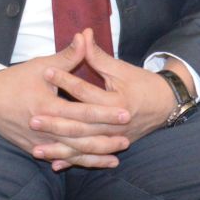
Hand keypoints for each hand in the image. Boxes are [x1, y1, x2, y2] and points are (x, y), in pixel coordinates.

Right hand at [0, 35, 131, 169]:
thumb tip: (85, 36)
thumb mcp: (42, 65)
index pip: (81, 111)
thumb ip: (67, 56)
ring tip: (118, 154)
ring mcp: (39, 141)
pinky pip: (62, 158)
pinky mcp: (36, 149)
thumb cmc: (16, 80)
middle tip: (128, 137)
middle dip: (105, 138)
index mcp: (46, 105)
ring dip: (96, 154)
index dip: (104, 113)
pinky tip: (99, 162)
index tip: (124, 113)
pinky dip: (81, 161)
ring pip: (72, 152)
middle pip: (80, 137)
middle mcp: (43, 127)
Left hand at [38, 29, 180, 161]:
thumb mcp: (121, 68)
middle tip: (33, 119)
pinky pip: (89, 157)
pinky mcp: (112, 147)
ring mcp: (114, 139)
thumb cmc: (142, 84)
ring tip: (37, 149)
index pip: (86, 92)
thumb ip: (98, 55)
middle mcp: (115, 124)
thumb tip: (82, 34)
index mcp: (117, 101)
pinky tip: (54, 165)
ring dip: (60, 149)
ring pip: (83, 147)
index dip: (66, 81)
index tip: (46, 73)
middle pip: (81, 125)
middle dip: (56, 124)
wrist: (166, 105)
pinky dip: (72, 161)